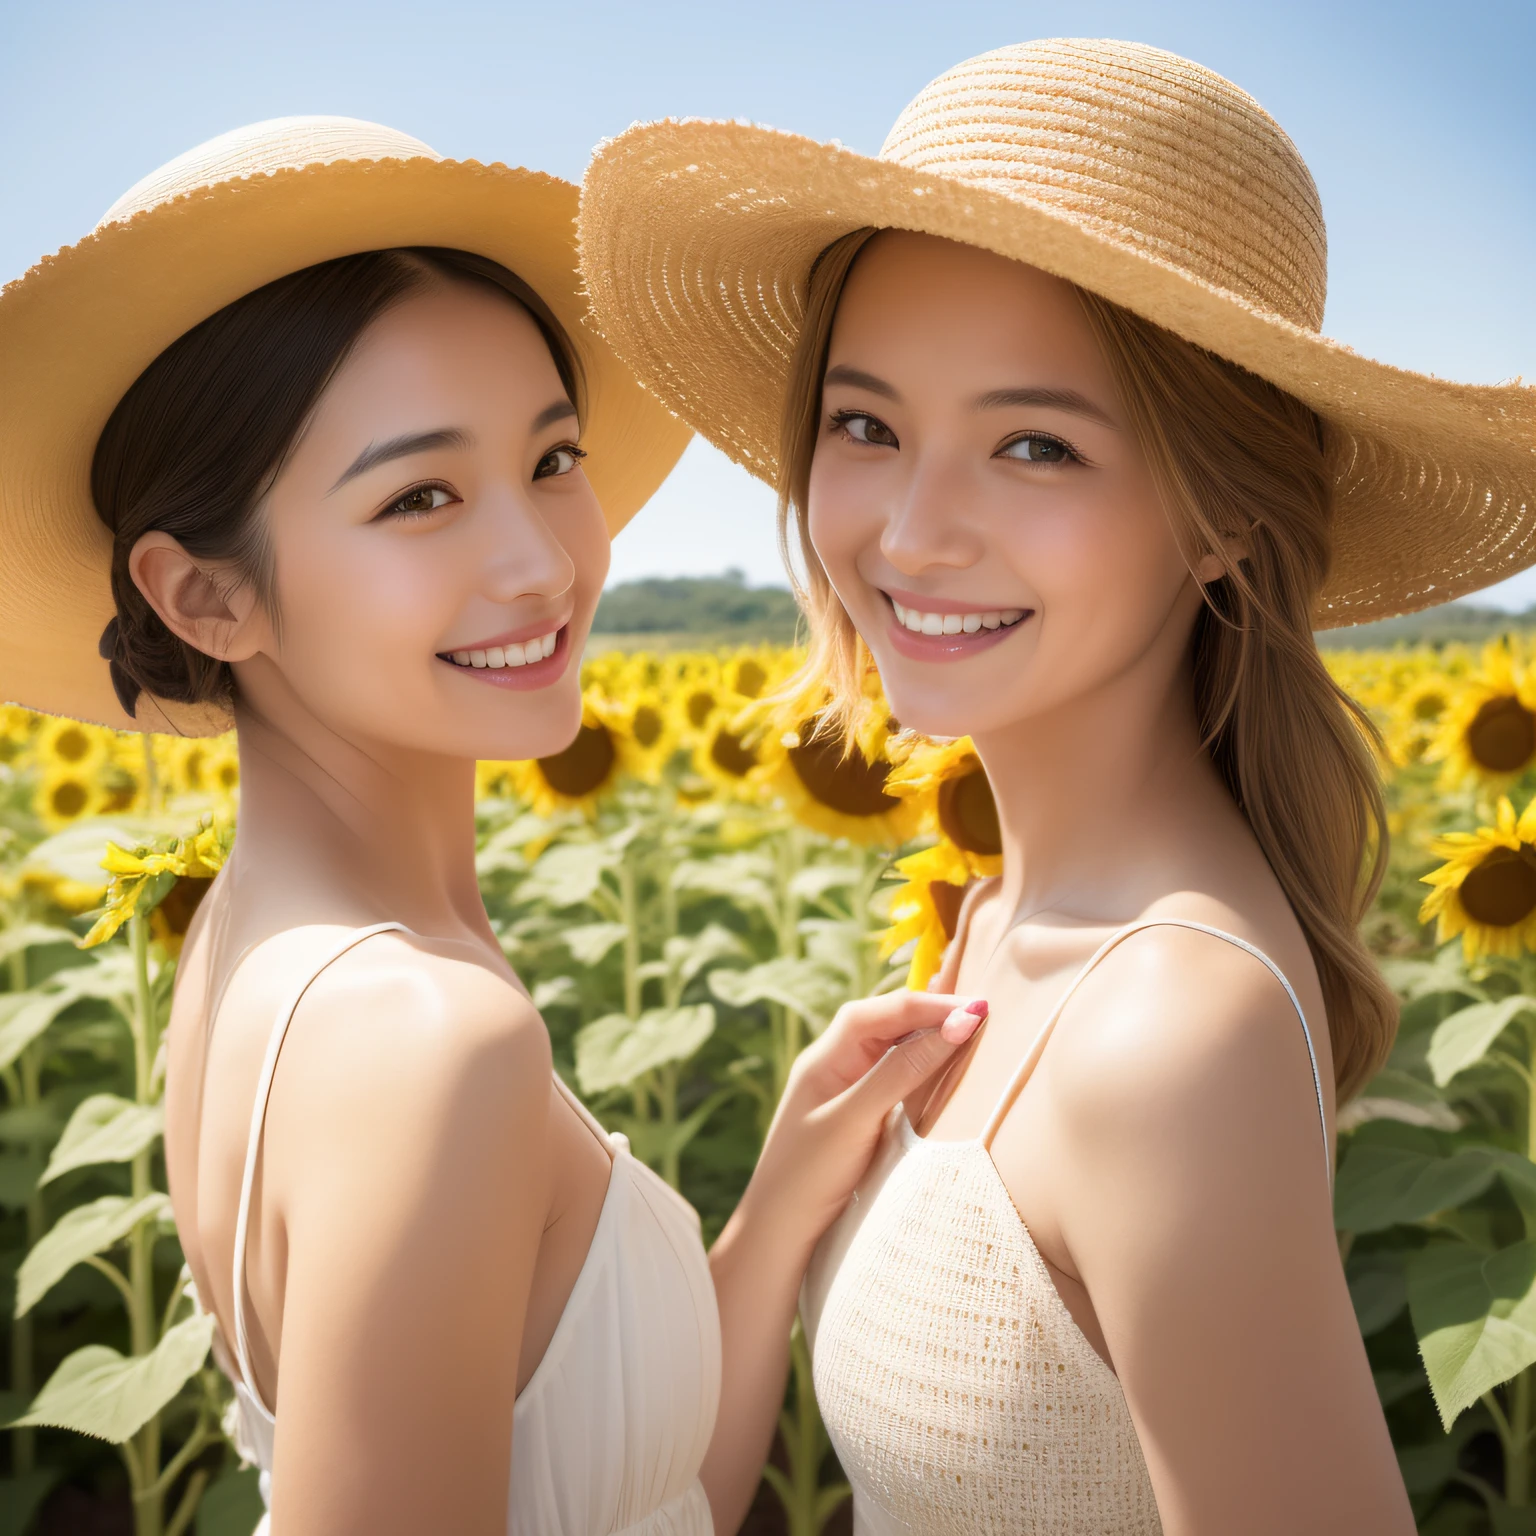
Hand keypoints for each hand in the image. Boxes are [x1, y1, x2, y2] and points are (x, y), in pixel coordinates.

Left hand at [744, 990, 987, 1260]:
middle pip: (887, 1021)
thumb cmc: (807, 1176)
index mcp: (825, 1056)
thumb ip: (901, 1071)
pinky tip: (944, 1069)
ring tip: (971, 1032)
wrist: (776, 1234)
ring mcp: (845, 1088)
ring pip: (892, 1046)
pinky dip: (921, 1065)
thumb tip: (954, 1027)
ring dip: (928, 1035)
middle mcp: (834, 1063)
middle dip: (931, 1011)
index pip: (883, 1011)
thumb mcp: (854, 1120)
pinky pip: (893, 1074)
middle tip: (983, 1014)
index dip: (929, 1004)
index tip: (979, 1009)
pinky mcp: (857, 1114)